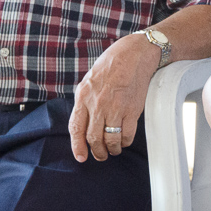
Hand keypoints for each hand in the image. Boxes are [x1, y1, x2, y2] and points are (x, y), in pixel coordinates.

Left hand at [68, 33, 159, 162]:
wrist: (135, 54)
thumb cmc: (112, 64)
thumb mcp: (89, 79)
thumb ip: (85, 100)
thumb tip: (82, 121)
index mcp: (83, 96)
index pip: (76, 128)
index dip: (77, 146)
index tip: (80, 156)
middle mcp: (98, 104)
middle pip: (93, 138)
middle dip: (97, 152)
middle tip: (100, 155)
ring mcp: (115, 108)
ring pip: (110, 140)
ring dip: (111, 150)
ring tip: (113, 150)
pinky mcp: (132, 110)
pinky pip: (126, 134)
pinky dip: (125, 142)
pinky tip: (124, 141)